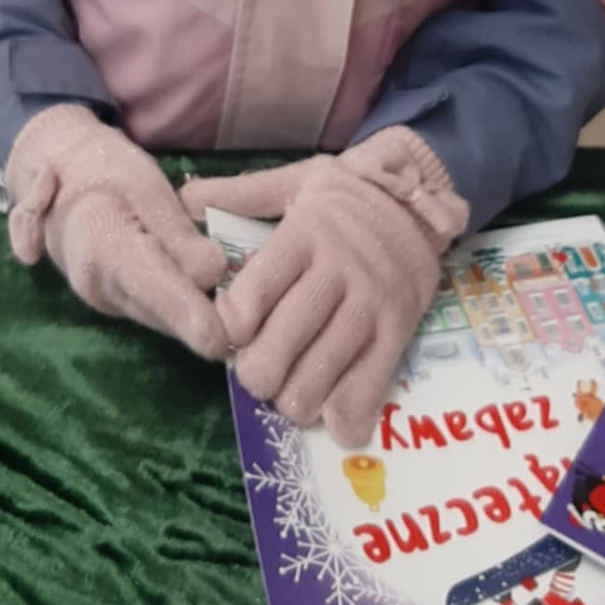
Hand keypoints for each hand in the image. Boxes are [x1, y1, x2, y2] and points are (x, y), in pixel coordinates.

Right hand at [5, 104, 227, 358]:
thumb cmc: (106, 170)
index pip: (151, 287)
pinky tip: (215, 308)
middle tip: (251, 330)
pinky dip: (183, 311)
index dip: (188, 316)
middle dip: (203, 323)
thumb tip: (214, 273)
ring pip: (159, 318)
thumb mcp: (146, 186)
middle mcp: (98, 285)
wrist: (60, 178)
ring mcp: (104, 300)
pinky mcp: (116, 303)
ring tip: (242, 320)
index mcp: (102, 246)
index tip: (219, 342)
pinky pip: (155, 312)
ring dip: (196, 320)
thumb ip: (177, 233)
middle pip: (159, 312)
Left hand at [178, 129, 468, 445]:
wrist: (419, 198)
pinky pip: (374, 376)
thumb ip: (240, 193)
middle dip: (259, 372)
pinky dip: (350, 409)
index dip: (234, 323)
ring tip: (287, 399)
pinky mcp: (400, 325)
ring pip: (326, 366)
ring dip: (297, 397)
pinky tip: (333, 424)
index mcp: (305, 234)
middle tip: (254, 377)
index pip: (260, 288)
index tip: (228, 335)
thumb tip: (184, 196)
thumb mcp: (295, 180)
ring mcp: (372, 300)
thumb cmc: (348, 194)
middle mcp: (338, 269)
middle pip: (288, 336)